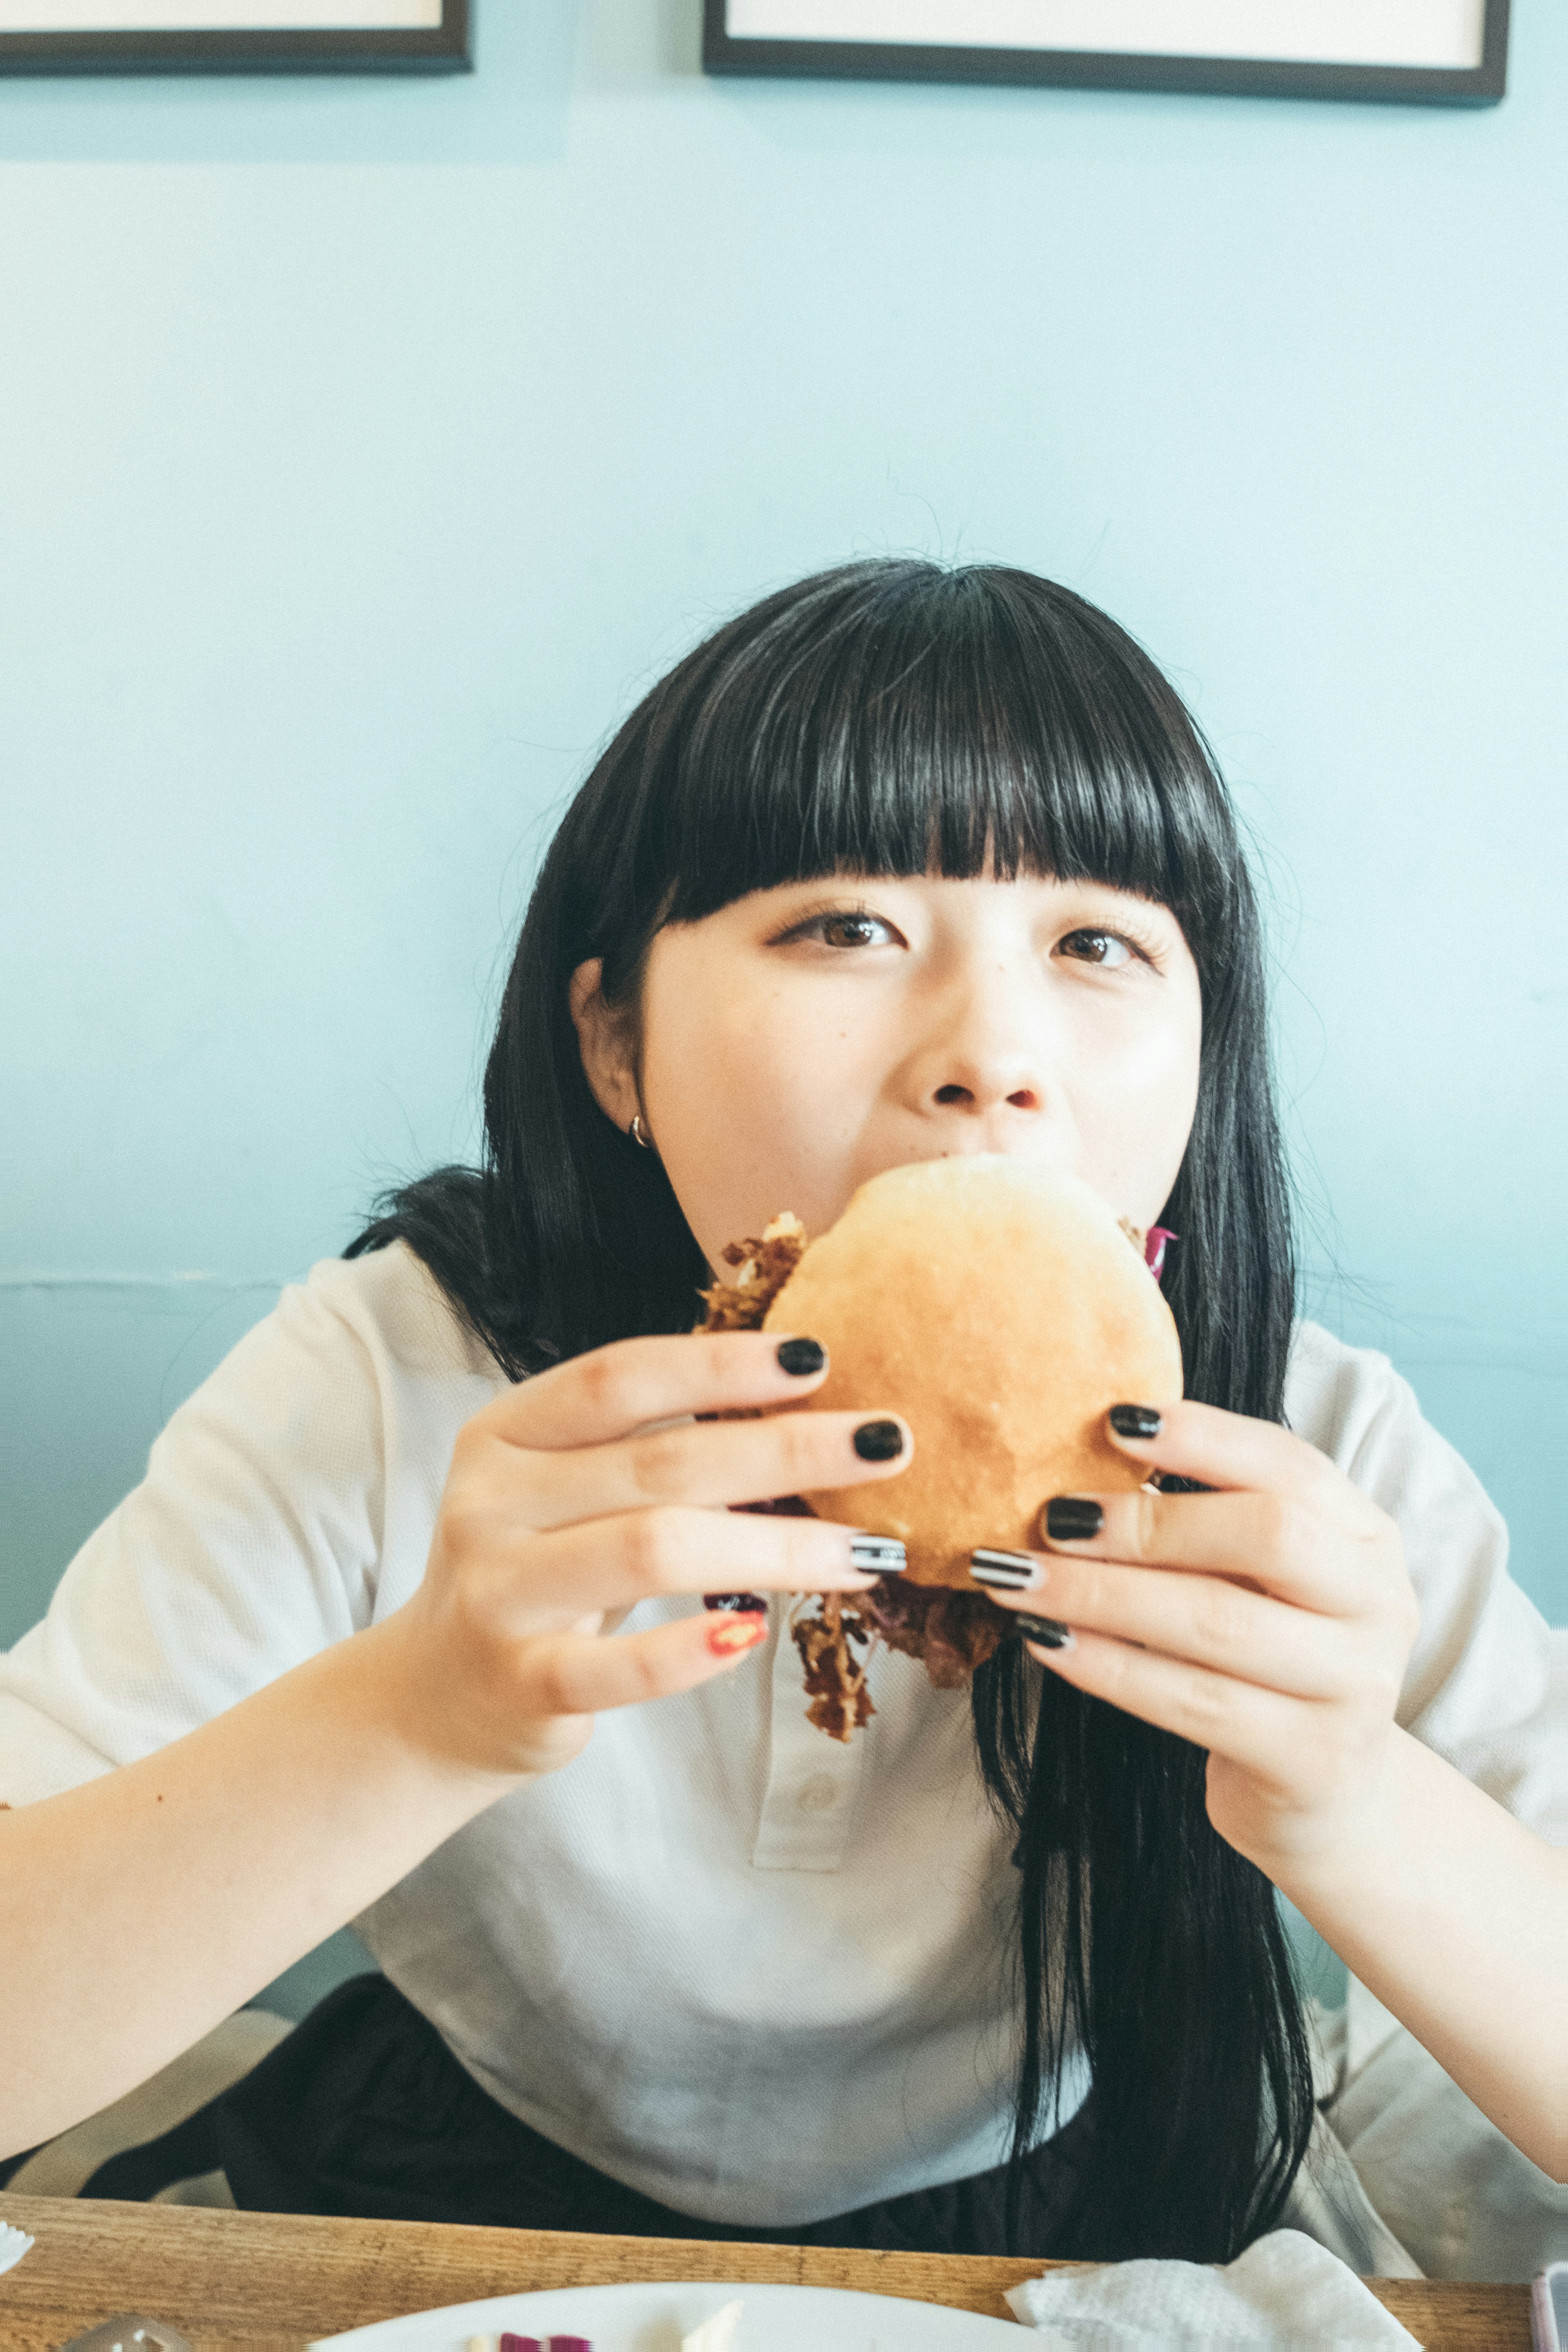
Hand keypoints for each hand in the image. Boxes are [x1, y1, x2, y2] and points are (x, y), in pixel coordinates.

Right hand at [385, 1331, 910, 1781]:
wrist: (435, 1697)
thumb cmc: (539, 1571)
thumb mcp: (568, 1490)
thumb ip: (647, 1446)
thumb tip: (805, 1405)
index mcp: (506, 1434)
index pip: (620, 1376)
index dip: (721, 1364)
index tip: (819, 1356)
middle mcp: (492, 1504)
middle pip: (661, 1461)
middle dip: (788, 1448)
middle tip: (889, 1444)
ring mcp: (500, 1595)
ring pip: (653, 1551)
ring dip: (777, 1546)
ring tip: (865, 1552)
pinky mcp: (521, 1683)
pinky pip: (618, 1666)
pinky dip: (692, 1649)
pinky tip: (759, 1631)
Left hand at [974, 1401, 1419, 1880]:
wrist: (1325, 1795)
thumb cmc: (1268, 1661)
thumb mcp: (1261, 1581)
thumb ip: (1208, 1521)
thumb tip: (1084, 1458)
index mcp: (1367, 1536)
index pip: (1290, 1464)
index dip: (1203, 1438)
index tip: (1111, 1420)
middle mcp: (1378, 1604)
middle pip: (1265, 1535)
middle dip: (1145, 1523)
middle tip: (1050, 1518)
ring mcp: (1354, 1687)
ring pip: (1216, 1623)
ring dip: (1100, 1595)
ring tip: (1016, 1578)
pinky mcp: (1312, 1761)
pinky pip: (1193, 1704)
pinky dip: (1108, 1667)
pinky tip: (1045, 1642)